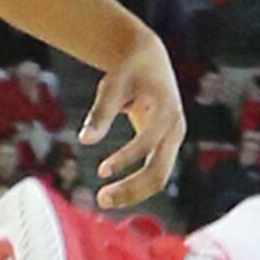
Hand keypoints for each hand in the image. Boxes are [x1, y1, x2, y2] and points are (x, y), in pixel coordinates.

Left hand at [80, 25, 184, 210]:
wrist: (148, 59)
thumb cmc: (129, 70)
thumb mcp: (113, 85)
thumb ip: (100, 113)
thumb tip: (84, 140)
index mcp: (168, 111)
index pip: (148, 143)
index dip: (125, 159)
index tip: (101, 171)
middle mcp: (175, 129)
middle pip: (159, 171)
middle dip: (132, 189)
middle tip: (101, 200)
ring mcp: (172, 140)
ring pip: (159, 178)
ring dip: (133, 193)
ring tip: (103, 201)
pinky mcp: (164, 145)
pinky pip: (154, 173)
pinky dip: (135, 186)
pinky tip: (114, 193)